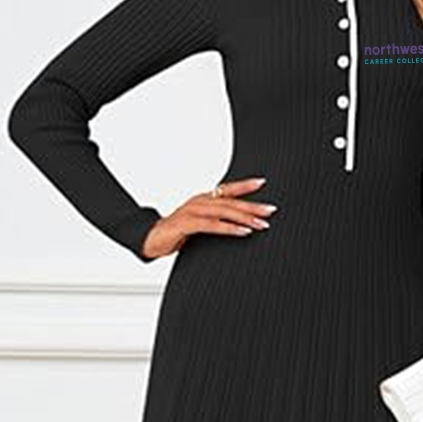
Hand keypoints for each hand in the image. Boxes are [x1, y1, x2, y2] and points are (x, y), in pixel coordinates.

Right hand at [141, 177, 276, 258]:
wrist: (151, 239)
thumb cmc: (176, 232)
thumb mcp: (199, 224)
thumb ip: (216, 221)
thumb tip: (239, 225)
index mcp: (203, 199)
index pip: (227, 189)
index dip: (245, 185)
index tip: (262, 182)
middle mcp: (199, 201)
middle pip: (230, 201)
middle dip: (252, 205)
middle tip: (270, 210)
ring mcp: (192, 211)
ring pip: (224, 212)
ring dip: (245, 217)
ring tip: (261, 223)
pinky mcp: (186, 224)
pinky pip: (212, 225)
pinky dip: (229, 228)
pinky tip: (243, 231)